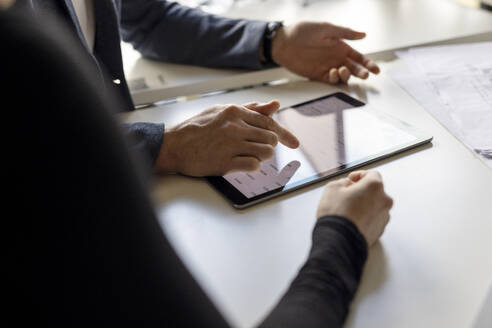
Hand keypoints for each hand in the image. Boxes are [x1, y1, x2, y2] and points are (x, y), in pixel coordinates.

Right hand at [154, 100, 299, 175]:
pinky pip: (253, 165)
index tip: (294, 143)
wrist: (174, 145)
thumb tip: (275, 105)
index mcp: (235, 112)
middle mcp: (235, 127)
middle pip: (270, 138)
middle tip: (256, 149)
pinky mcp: (225, 162)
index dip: (284, 134)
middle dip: (268, 146)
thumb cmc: (197, 128)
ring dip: (262, 157)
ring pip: (266, 152)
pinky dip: (252, 166)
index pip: (269, 122)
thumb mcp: (222, 112)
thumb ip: (250, 109)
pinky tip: (241, 163)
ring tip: (249, 156)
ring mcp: (230, 145)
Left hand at [271, 22, 379, 83]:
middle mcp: (336, 58)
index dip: (369, 64)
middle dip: (361, 72)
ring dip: (347, 75)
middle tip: (365, 75)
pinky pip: (331, 80)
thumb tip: (364, 34)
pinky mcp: (318, 75)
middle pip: (354, 69)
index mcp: (341, 46)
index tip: (376, 70)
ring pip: (344, 76)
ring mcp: (328, 67)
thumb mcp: (326, 28)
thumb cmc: (304, 31)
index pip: (359, 57)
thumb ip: (345, 33)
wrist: (284, 42)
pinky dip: (334, 78)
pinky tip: (333, 72)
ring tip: (343, 70)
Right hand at [316, 170, 392, 245]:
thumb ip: (342, 182)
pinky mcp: (380, 230)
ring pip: (375, 205)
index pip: (372, 174)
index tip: (351, 179)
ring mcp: (383, 216)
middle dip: (362, 191)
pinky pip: (373, 219)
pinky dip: (365, 217)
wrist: (339, 240)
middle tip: (348, 194)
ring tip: (348, 209)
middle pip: (375, 190)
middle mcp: (384, 200)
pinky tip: (352, 220)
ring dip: (364, 204)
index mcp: (375, 186)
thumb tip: (347, 185)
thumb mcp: (332, 188)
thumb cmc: (337, 215)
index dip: (359, 175)